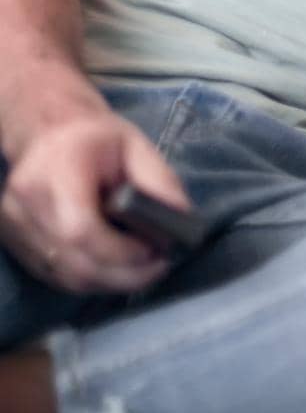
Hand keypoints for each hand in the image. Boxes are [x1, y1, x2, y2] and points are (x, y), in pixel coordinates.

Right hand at [0, 112, 192, 294]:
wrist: (47, 131)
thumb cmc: (94, 137)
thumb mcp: (135, 144)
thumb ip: (159, 180)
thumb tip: (182, 219)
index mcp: (57, 168)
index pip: (80, 229)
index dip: (119, 252)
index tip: (154, 252)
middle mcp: (28, 201)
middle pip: (74, 262)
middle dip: (122, 275)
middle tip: (157, 268)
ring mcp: (16, 226)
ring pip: (65, 276)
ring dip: (109, 281)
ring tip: (141, 270)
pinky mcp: (15, 244)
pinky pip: (55, 275)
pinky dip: (89, 278)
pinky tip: (115, 269)